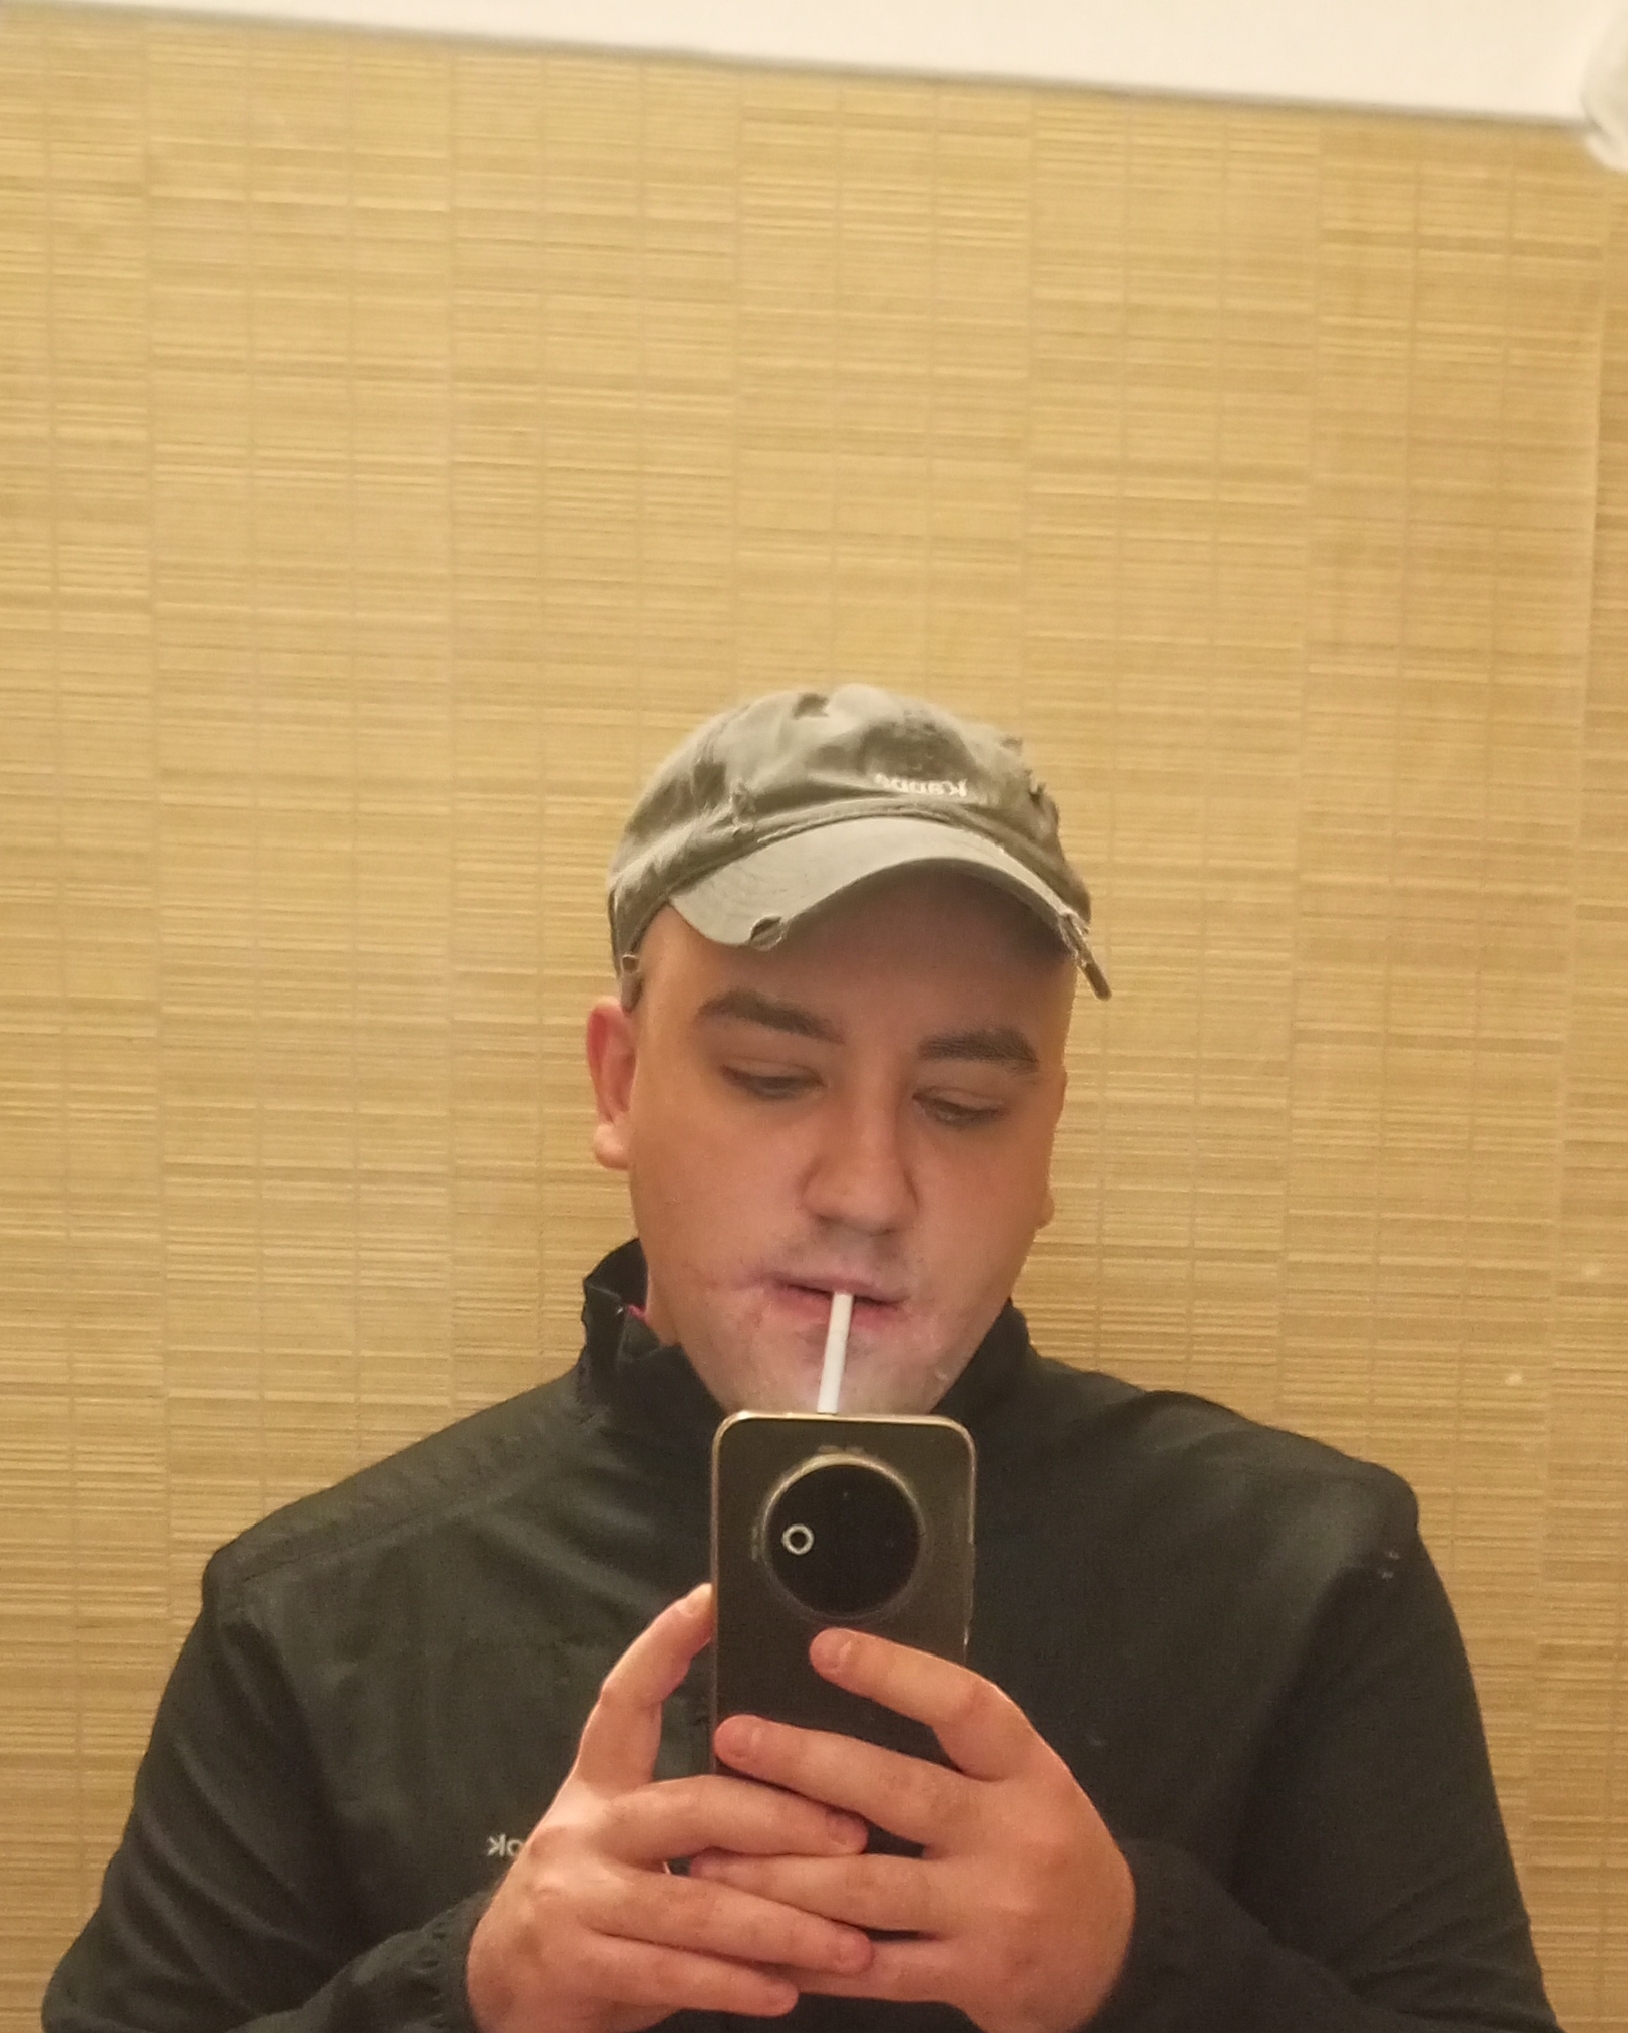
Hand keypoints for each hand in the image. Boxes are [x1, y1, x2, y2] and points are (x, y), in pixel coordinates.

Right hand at [465, 1586, 874, 2032]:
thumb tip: (804, 1784)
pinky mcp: (577, 1962)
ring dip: (783, 1924)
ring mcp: (576, 1896)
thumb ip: (694, 1815)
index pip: (627, 1699)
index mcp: (598, 1783)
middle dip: (781, 1819)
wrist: (502, 1991)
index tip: (711, 1599)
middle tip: (852, 1831)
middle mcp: (584, 1828)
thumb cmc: (593, 1904)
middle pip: (691, 1804)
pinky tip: (789, 1989)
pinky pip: (674, 1972)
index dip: (664, 1644)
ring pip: (695, 1903)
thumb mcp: (625, 1842)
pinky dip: (737, 1982)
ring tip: (850, 1940)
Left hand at [692, 1630, 1133, 2032]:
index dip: (894, 1674)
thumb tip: (840, 1689)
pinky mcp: (970, 1980)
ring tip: (714, 1849)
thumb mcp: (1024, 1779)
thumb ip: (953, 1744)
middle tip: (733, 1737)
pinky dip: (808, 1953)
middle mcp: (1012, 1836)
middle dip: (806, 1764)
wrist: (1114, 1959)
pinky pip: (872, 1972)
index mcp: (1028, 1769)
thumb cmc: (1045, 1842)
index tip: (824, 1647)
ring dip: (781, 1869)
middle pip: (900, 1792)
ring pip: (868, 1889)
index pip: (964, 1707)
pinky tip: (754, 1935)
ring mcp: (991, 1913)